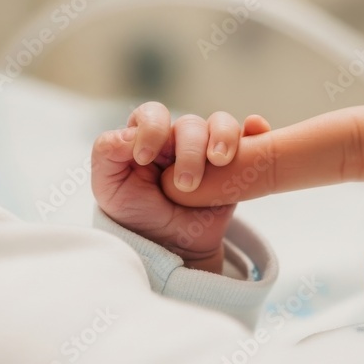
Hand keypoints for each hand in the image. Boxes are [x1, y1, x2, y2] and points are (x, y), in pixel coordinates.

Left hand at [91, 102, 269, 272]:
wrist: (170, 249)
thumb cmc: (136, 215)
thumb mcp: (108, 187)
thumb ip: (107, 153)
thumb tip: (129, 134)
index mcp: (148, 137)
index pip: (153, 114)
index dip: (150, 129)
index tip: (143, 158)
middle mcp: (179, 139)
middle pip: (191, 124)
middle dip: (189, 152)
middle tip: (185, 185)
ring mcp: (209, 150)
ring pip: (222, 125)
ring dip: (223, 138)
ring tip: (218, 162)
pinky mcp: (236, 165)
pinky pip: (251, 138)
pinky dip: (256, 130)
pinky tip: (256, 130)